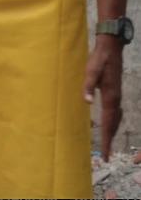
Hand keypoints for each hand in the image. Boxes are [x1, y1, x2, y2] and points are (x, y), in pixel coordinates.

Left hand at [82, 35, 123, 160]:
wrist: (110, 48)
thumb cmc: (99, 60)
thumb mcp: (91, 72)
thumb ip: (87, 86)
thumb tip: (87, 102)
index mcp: (111, 97)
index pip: (109, 123)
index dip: (106, 139)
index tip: (105, 154)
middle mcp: (116, 99)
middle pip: (114, 124)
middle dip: (110, 139)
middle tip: (106, 155)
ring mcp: (117, 95)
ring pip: (116, 118)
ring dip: (112, 131)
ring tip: (108, 142)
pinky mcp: (115, 91)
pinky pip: (116, 111)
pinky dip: (114, 121)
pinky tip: (111, 121)